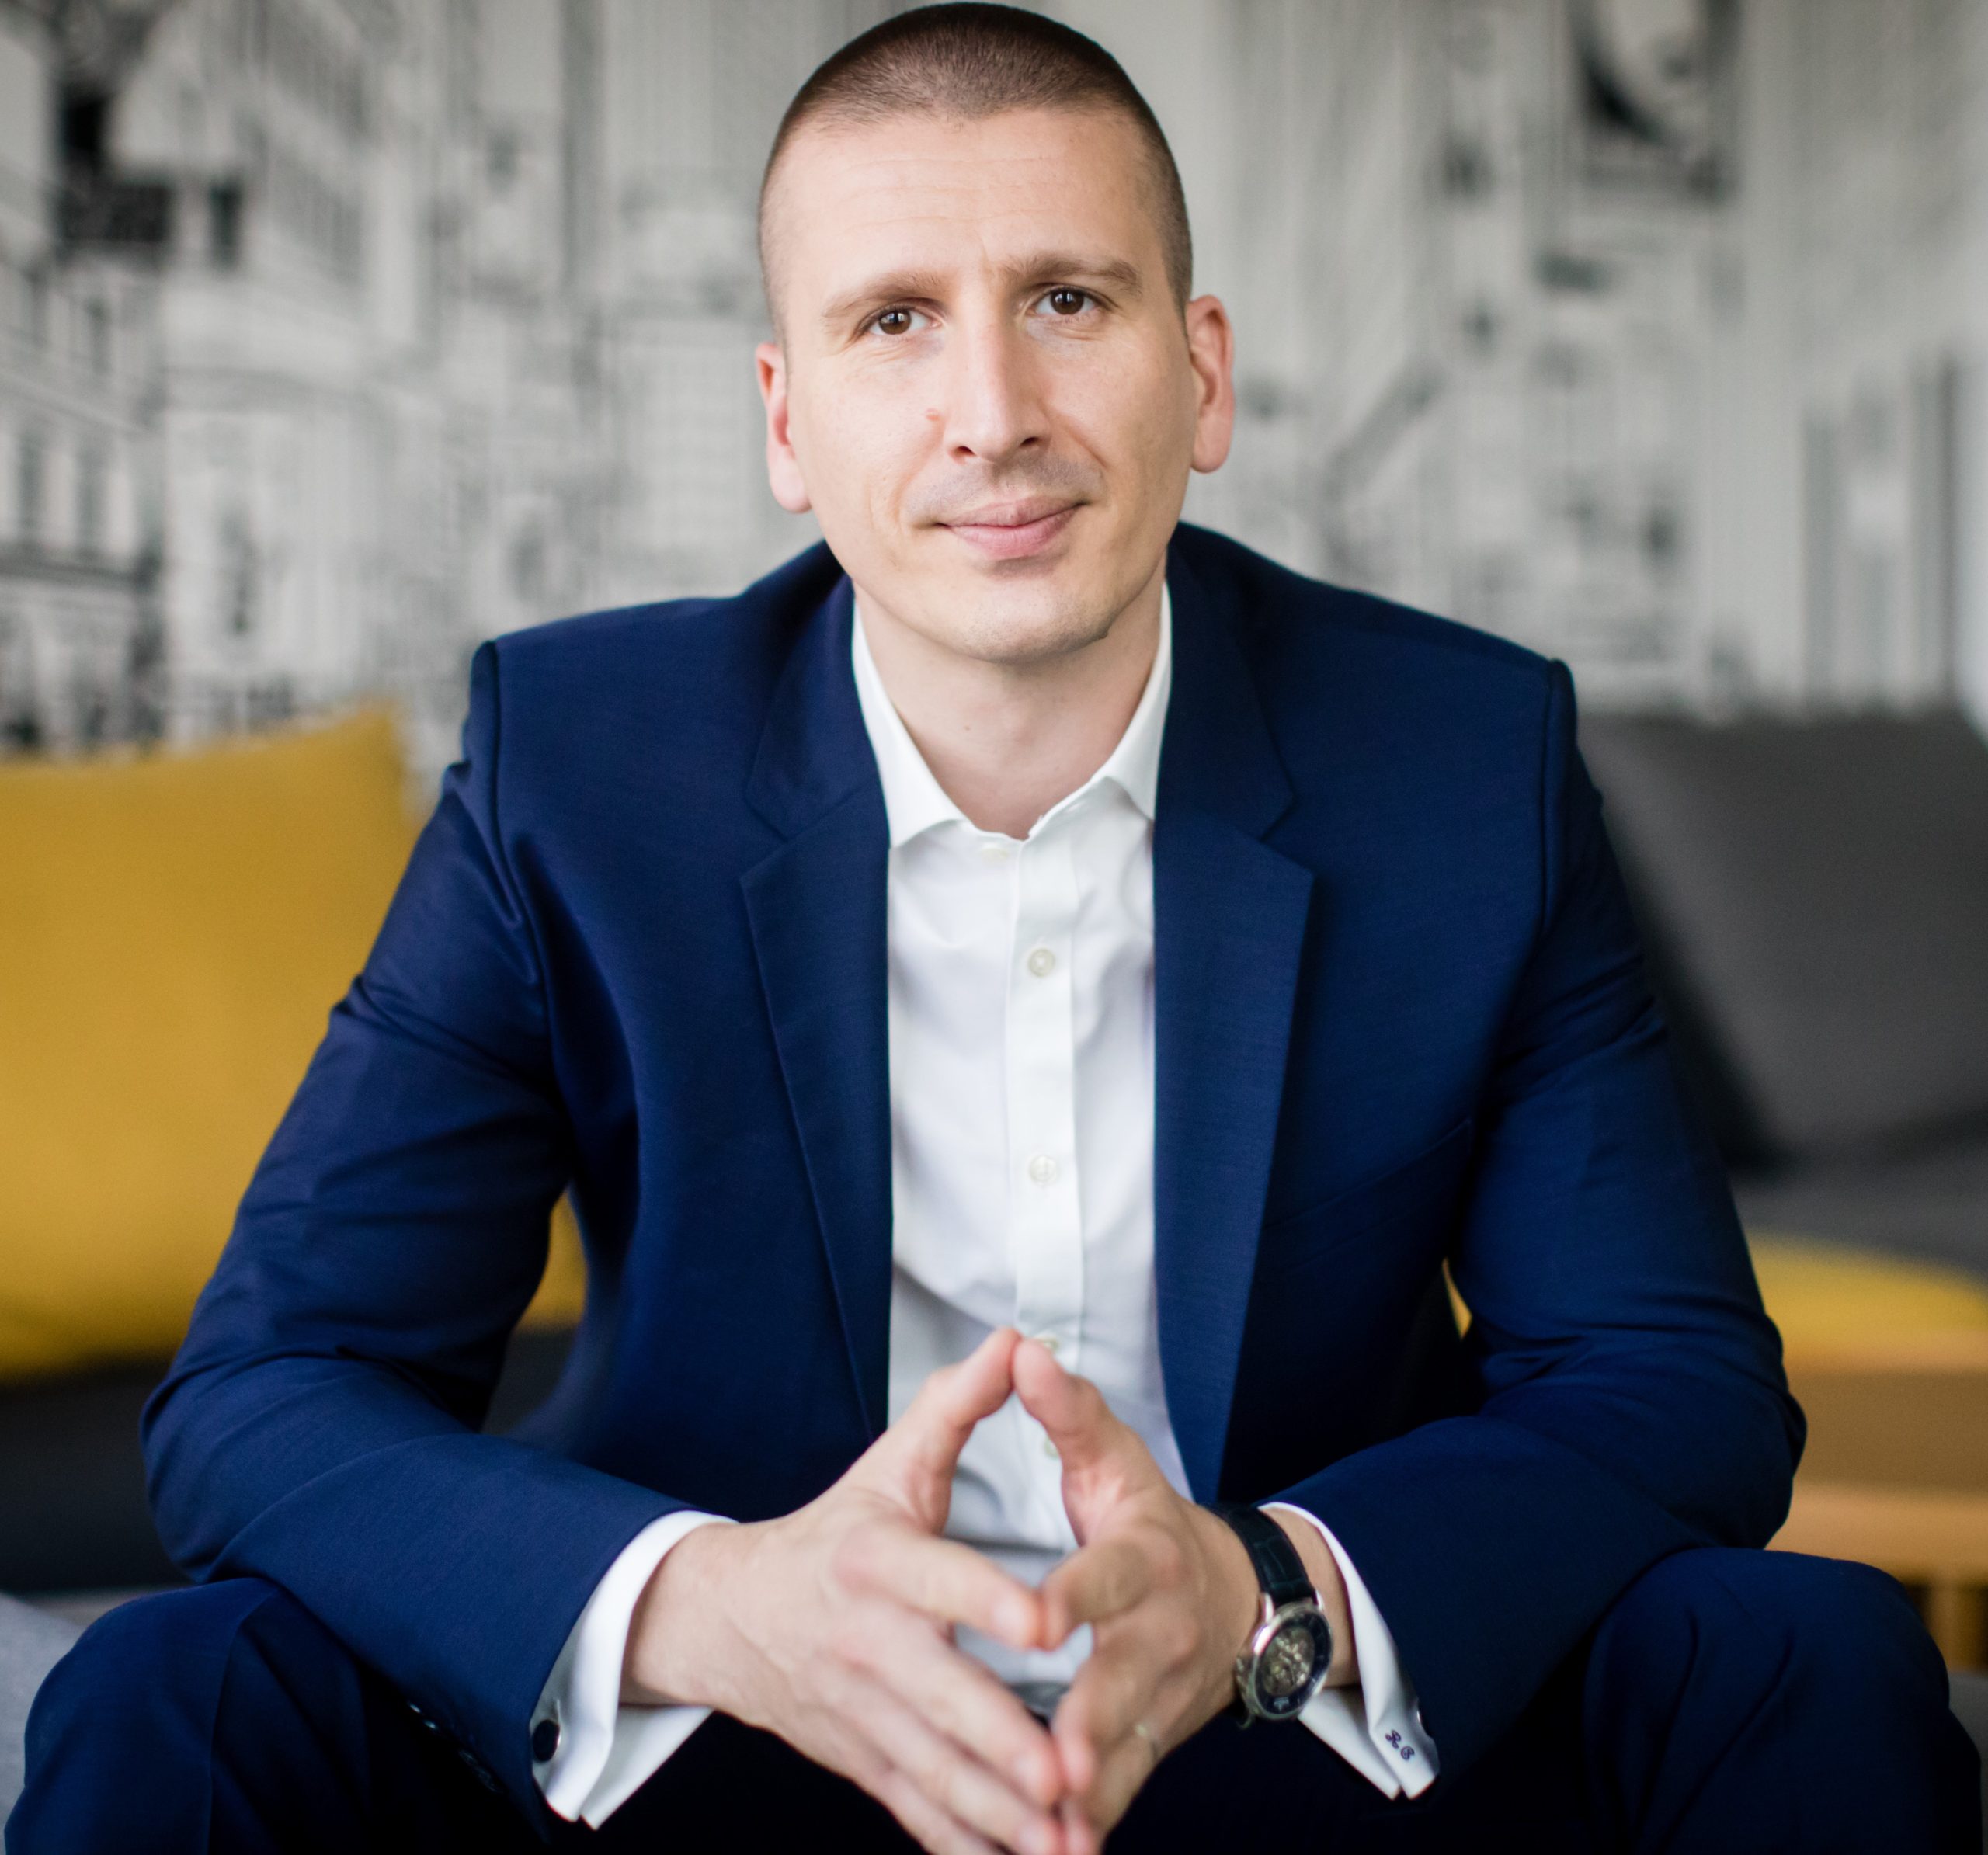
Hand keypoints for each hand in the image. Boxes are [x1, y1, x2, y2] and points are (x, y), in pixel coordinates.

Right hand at [625, 1327, 1069, 1854]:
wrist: (732, 1616)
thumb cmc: (835, 1532)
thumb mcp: (890, 1462)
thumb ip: (958, 1406)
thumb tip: (1017, 1339)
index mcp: (879, 1561)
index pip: (939, 1580)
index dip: (988, 1601)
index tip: (1045, 1626)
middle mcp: (866, 1643)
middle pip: (941, 1698)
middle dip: (1002, 1743)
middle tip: (1065, 1775)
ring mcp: (863, 1713)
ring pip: (934, 1772)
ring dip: (998, 1813)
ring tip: (1065, 1843)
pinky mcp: (863, 1762)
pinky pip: (916, 1813)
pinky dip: (964, 1845)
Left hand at [1014, 1338, 1352, 1852]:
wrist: (1236, 1601)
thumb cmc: (1150, 1520)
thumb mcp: (1115, 1457)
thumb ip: (1066, 1411)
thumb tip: (1022, 1348)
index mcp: (1144, 1556)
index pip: (1109, 1575)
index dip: (1076, 1596)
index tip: (1038, 1621)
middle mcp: (1158, 1630)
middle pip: (1123, 1678)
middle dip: (1091, 1719)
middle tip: (1056, 1758)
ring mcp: (1159, 1694)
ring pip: (1125, 1749)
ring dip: (1094, 1792)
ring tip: (1053, 1830)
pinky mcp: (1150, 1741)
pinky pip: (1123, 1792)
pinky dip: (1093, 1826)